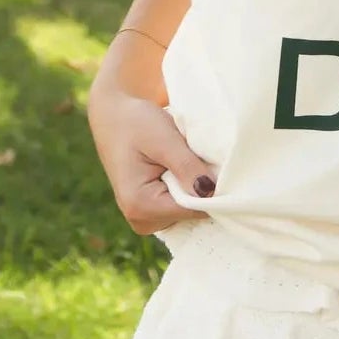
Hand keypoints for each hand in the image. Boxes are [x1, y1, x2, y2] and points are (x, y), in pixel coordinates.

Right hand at [86, 82, 219, 237]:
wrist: (115, 117)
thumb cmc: (136, 123)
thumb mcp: (164, 139)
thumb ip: (186, 166)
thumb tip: (211, 192)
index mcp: (139, 205)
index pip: (194, 211)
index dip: (214, 190)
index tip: (223, 168)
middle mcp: (141, 221)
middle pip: (193, 214)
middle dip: (204, 189)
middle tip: (202, 158)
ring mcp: (146, 220)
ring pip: (190, 212)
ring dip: (197, 188)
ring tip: (190, 161)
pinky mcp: (152, 213)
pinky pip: (182, 208)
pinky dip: (189, 189)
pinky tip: (185, 170)